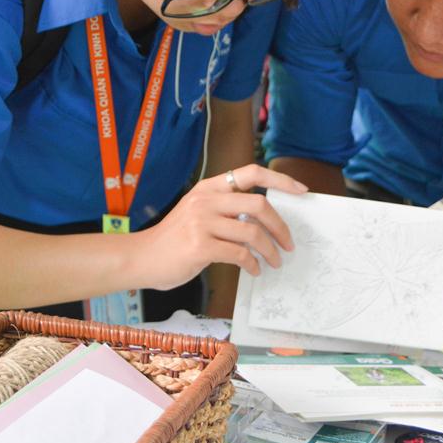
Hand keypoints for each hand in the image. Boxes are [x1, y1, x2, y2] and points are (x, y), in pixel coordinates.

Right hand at [136, 164, 306, 290]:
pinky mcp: (199, 246)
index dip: (280, 181)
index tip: (301, 191)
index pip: (251, 172)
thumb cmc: (174, 240)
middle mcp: (206, 200)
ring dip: (270, 251)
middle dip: (281, 227)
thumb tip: (264, 221)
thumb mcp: (198, 213)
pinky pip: (239, 254)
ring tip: (274, 262)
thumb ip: (226, 210)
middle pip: (259, 204)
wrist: (141, 257)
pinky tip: (254, 270)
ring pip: (252, 232)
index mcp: (209, 187)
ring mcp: (201, 222)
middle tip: (288, 244)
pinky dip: (252, 265)